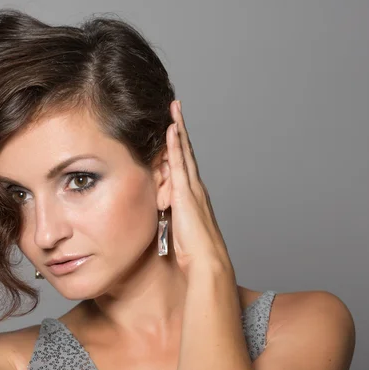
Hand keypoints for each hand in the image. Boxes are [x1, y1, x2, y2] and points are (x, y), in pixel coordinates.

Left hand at [166, 100, 234, 278]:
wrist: (207, 261)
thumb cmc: (194, 251)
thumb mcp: (178, 228)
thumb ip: (171, 215)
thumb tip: (161, 209)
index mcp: (192, 196)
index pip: (184, 164)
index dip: (179, 145)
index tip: (173, 128)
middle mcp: (194, 187)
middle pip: (186, 151)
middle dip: (180, 129)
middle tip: (175, 107)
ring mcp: (191, 187)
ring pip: (184, 151)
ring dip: (178, 129)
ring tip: (174, 109)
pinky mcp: (186, 192)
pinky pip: (180, 162)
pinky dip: (176, 145)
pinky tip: (171, 129)